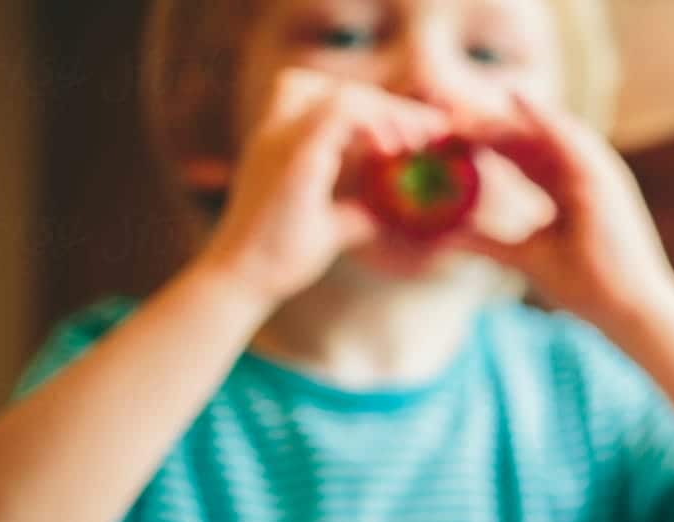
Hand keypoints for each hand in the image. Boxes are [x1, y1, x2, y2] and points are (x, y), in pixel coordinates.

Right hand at [197, 70, 449, 304]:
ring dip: (385, 112)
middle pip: (340, 90)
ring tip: (414, 142)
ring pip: (342, 96)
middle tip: (430, 132)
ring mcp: (281, 139)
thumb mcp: (333, 225)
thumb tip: (396, 210)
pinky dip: (371, 124)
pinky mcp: (293, 158)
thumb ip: (359, 210)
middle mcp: (278, 131)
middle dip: (392, 108)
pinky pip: (337, 115)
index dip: (376, 107)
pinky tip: (391, 149)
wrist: (243, 279)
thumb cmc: (280, 255)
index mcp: (284, 140)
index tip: (415, 134)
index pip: (330, 97)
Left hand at [453, 93, 673, 325]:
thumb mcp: (526, 257)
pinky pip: (569, 139)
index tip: (450, 134)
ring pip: (547, 130)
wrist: (627, 308)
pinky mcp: (602, 180)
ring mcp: (595, 174)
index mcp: (567, 190)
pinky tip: (515, 100)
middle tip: (452, 112)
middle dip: (494, 124)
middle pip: (533, 138)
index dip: (489, 142)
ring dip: (509, 115)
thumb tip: (448, 239)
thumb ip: (489, 243)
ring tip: (472, 102)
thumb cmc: (586, 287)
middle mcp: (582, 175)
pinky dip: (543, 118)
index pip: (524, 156)